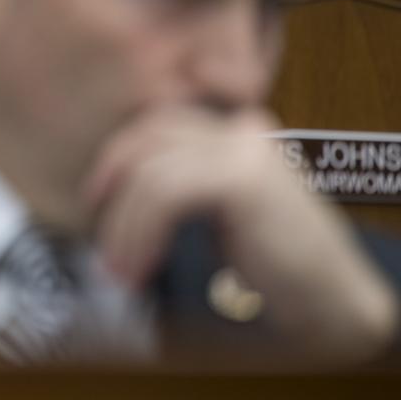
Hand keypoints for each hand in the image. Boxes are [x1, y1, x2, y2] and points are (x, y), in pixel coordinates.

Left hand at [85, 106, 397, 363]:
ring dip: (124, 227)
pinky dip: (140, 234)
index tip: (94, 200)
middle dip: (112, 184)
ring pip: (150, 173)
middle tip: (98, 236)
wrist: (333, 302)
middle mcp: (240, 130)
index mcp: (235, 132)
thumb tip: (110, 190)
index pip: (158, 125)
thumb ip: (182, 186)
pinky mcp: (241, 179)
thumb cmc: (275, 267)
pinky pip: (164, 196)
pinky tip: (139, 267)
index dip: (118, 158)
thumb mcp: (219, 213)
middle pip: (148, 137)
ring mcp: (243, 150)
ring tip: (121, 270)